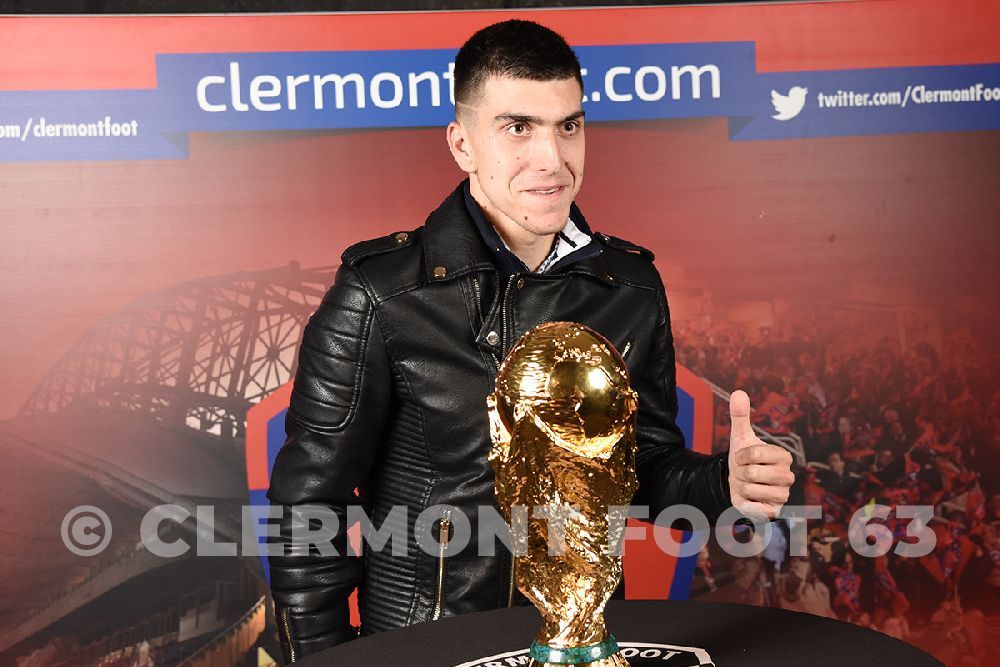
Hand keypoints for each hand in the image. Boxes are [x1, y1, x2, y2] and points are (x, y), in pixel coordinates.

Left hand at [728, 390, 794, 518]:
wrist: (738, 483)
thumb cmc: (743, 458)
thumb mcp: (740, 436)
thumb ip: (740, 415)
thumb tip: (738, 392)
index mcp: (783, 456)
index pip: (755, 454)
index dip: (741, 456)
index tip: (741, 457)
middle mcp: (787, 476)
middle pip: (753, 474)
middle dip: (739, 473)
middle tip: (743, 473)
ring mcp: (782, 496)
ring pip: (751, 491)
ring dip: (740, 488)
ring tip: (745, 485)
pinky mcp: (774, 513)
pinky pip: (755, 510)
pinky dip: (745, 504)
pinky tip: (747, 500)